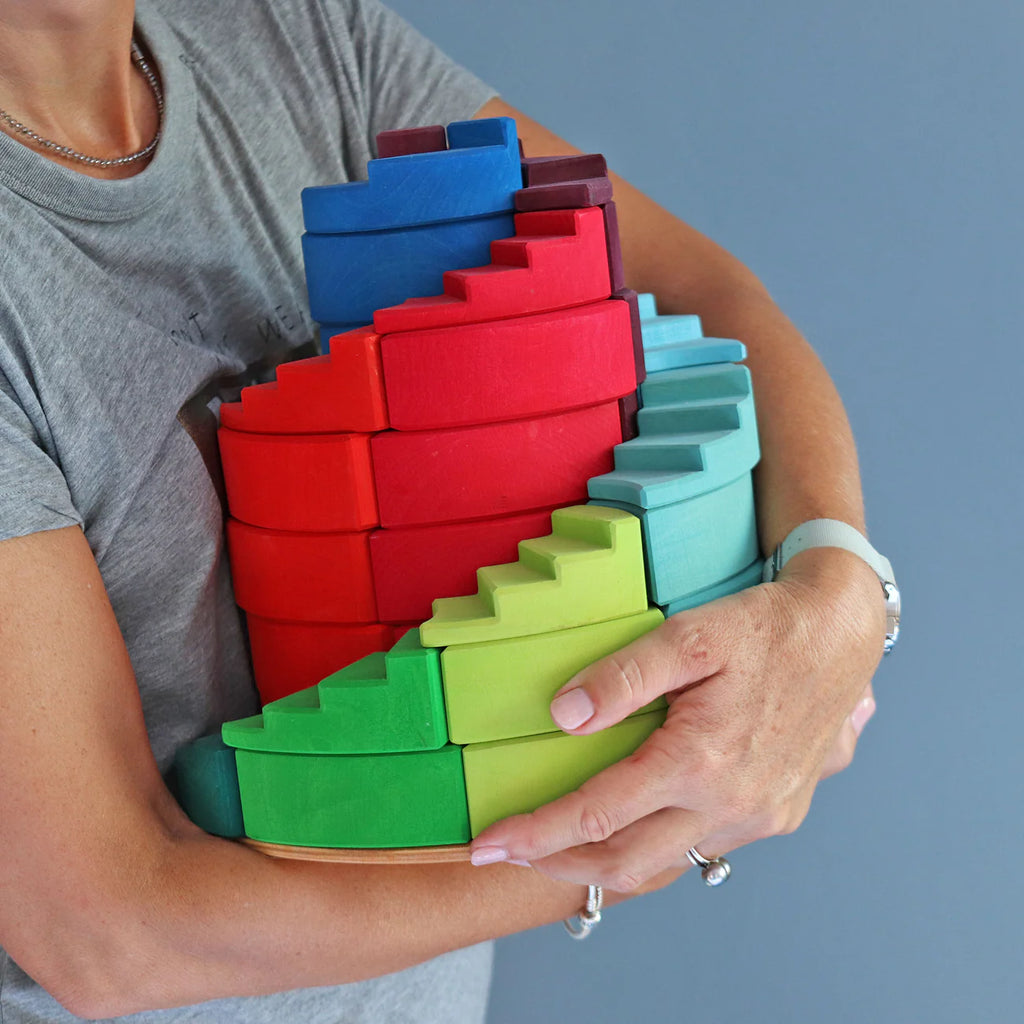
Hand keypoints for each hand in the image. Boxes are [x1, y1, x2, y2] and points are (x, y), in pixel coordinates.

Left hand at [470, 548, 885, 890]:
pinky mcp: (776, 815)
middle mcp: (730, 805)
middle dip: (558, 864)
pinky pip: (702, 850)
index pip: (596, 814)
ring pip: (665, 864)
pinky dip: (656, 848)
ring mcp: (758, 818)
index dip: (535, 833)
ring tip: (558, 846)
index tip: (487, 844)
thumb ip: (623, 676)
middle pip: (625, 861)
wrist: (842, 634)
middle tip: (508, 854)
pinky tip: (633, 828)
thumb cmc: (764, 628)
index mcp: (701, 762)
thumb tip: (562, 715)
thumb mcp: (689, 636)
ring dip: (605, 861)